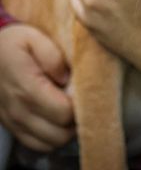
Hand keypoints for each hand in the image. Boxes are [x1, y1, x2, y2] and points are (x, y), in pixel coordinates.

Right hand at [0, 24, 74, 151]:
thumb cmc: (13, 45)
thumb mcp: (33, 37)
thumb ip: (52, 56)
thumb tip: (67, 77)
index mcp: (27, 88)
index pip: (64, 112)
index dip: (80, 104)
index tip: (84, 89)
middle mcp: (19, 111)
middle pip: (61, 133)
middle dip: (77, 119)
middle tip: (82, 99)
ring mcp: (15, 122)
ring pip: (52, 143)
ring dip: (67, 130)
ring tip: (72, 108)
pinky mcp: (13, 128)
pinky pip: (38, 145)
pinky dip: (53, 136)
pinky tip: (59, 118)